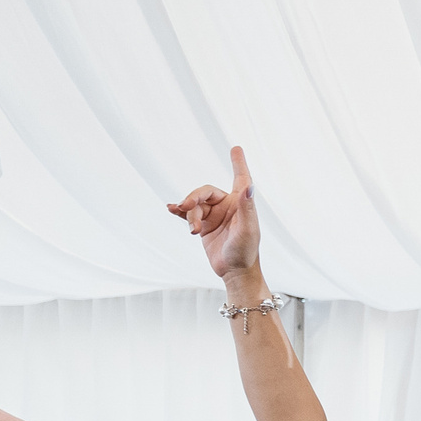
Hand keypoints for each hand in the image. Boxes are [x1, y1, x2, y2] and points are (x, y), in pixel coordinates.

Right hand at [169, 144, 261, 280]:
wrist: (234, 272)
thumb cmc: (246, 251)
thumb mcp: (248, 229)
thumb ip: (246, 207)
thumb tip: (249, 186)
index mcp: (240, 203)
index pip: (240, 178)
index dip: (238, 163)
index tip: (236, 148)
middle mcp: (227, 206)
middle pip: (204, 192)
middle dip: (194, 199)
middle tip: (185, 208)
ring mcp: (214, 215)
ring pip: (195, 205)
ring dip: (189, 214)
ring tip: (192, 230)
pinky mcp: (203, 225)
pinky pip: (188, 213)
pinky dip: (179, 211)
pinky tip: (171, 208)